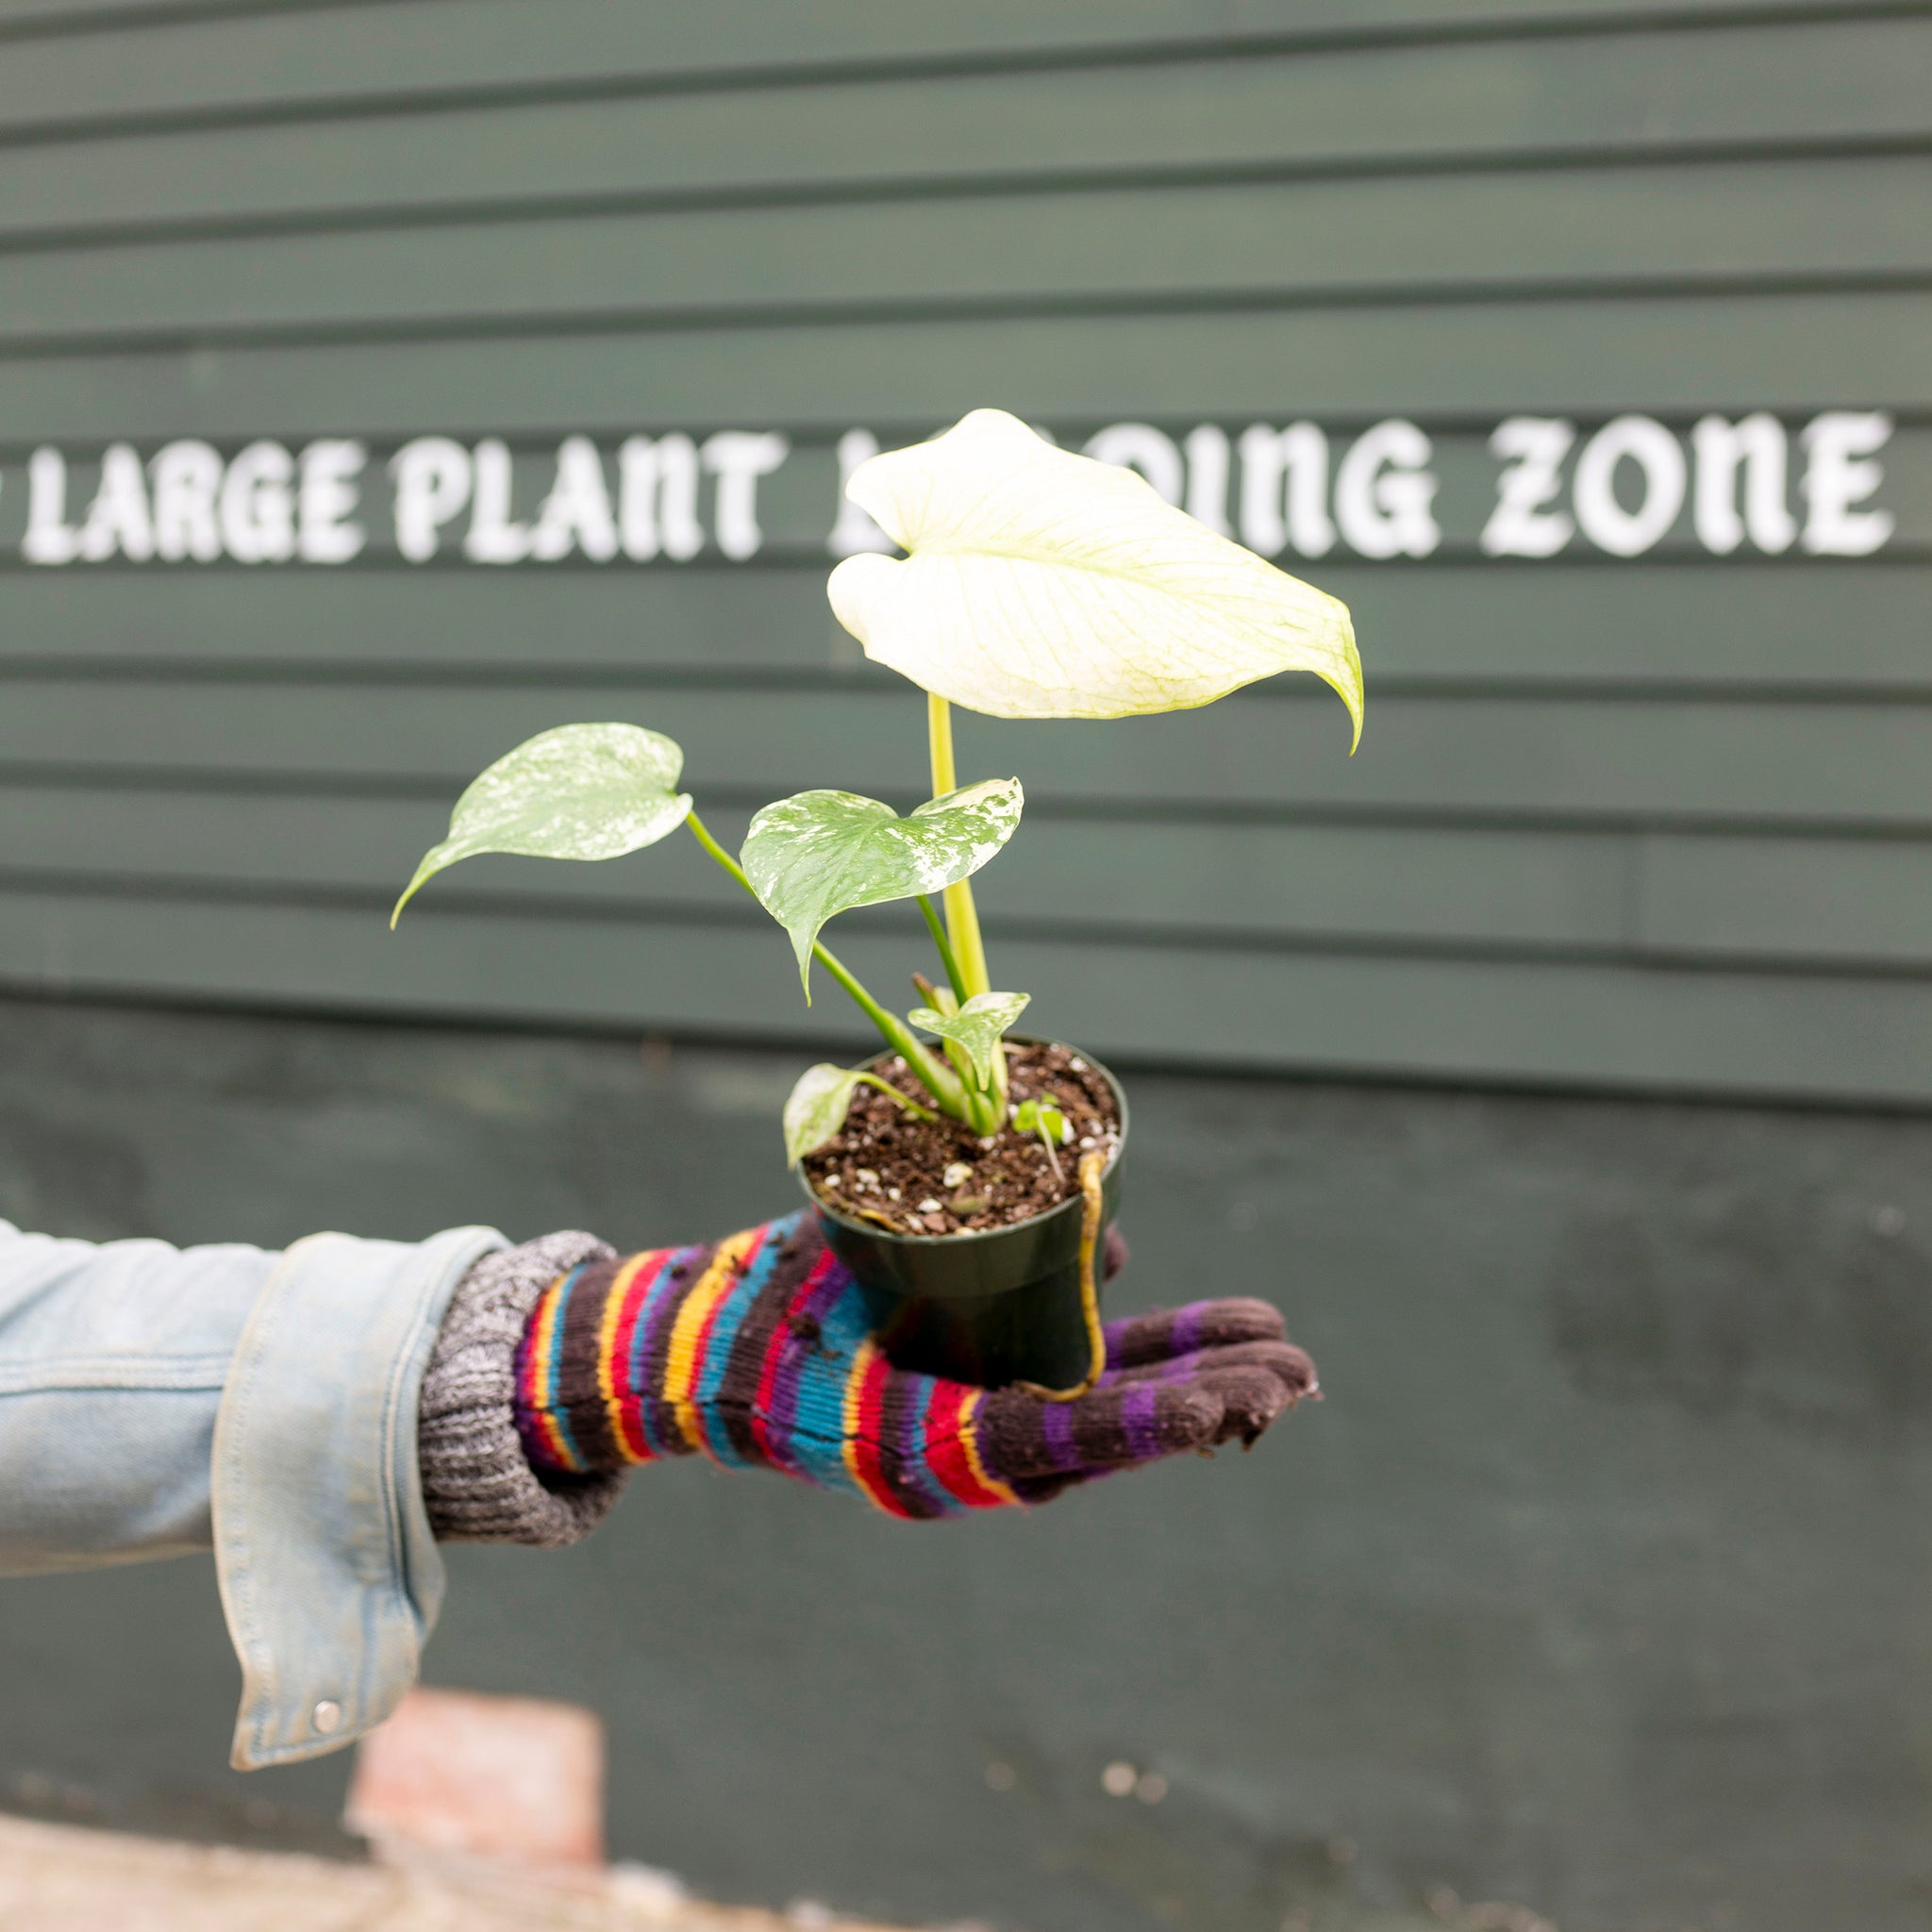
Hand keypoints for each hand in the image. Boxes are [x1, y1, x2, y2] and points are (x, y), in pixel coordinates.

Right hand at [514, 1209, 1315, 1516]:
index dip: (1141, 1418)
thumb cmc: (747, 1321)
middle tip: (1300, 1375)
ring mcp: (975, 1428)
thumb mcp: (833, 1272)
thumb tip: (1110, 1233)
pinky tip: (1201, 1329)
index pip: (1053, 1434)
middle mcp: (964, 1456)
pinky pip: (1076, 1383)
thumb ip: (952, 1242)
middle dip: (1206, 1399)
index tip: (1227, 1404)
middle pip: (1108, 1431)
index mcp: (921, 1452)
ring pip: (1106, 1409)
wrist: (687, 1361)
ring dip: (1192, 1376)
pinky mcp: (977, 1398)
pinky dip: (1139, 1360)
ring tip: (1284, 1352)